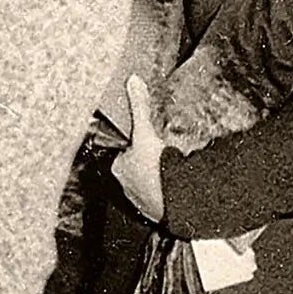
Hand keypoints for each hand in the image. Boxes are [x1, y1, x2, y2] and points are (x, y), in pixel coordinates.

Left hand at [110, 74, 165, 222]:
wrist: (174, 200)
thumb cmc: (153, 167)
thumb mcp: (145, 132)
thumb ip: (139, 107)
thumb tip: (132, 81)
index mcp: (118, 168)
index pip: (120, 153)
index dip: (131, 146)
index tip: (143, 141)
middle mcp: (125, 187)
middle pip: (132, 170)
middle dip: (143, 162)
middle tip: (157, 154)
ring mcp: (140, 201)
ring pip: (144, 185)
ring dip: (154, 178)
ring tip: (167, 168)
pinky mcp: (156, 212)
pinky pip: (158, 199)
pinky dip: (165, 192)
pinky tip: (174, 186)